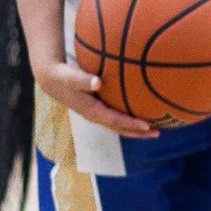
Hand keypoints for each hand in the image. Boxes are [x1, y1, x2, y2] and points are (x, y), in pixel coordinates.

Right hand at [32, 57, 157, 137]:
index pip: (115, 120)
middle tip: (158, 133)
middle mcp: (96, 116)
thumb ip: (83, 79)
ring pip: (120, 125)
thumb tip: (97, 82)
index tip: (147, 125)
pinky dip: (130, 118)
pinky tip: (143, 112)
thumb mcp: (70, 77)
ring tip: (155, 129)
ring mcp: (98, 114)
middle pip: (120, 128)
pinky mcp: (99, 109)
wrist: (52, 80)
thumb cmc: (63, 77)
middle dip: (138, 132)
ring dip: (136, 128)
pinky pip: (117, 117)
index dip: (131, 124)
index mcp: (92, 111)